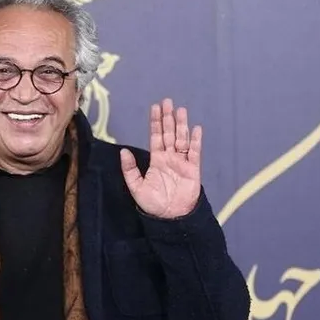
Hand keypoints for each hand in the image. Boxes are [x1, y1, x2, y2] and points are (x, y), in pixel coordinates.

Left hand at [120, 98, 201, 218]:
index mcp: (157, 160)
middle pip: (169, 133)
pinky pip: (195, 152)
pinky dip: (195, 140)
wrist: (171, 218)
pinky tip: (195, 129)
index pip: (156, 137)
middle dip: (168, 118)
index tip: (155, 108)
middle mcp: (170, 158)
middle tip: (168, 102)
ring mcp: (182, 162)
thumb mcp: (136, 187)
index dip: (156, 123)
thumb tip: (123, 151)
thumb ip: (130, 169)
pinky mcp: (193, 169)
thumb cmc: (153, 205)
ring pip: (182, 139)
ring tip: (181, 110)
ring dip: (181, 125)